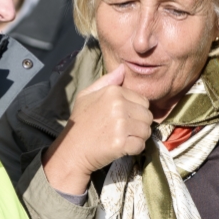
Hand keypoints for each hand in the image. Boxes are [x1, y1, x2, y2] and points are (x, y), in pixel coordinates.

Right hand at [42, 66, 152, 195]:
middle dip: (139, 125)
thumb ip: (107, 80)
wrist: (71, 150)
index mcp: (113, 92)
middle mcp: (119, 106)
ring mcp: (121, 125)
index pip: (143, 101)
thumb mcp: (87, 95)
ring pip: (146, 131)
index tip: (123, 118)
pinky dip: (134, 149)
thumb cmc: (80, 122)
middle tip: (123, 131)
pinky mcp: (121, 143)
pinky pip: (141, 145)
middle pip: (147, 116)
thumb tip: (123, 68)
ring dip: (138, 137)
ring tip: (122, 138)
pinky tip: (121, 148)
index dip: (135, 111)